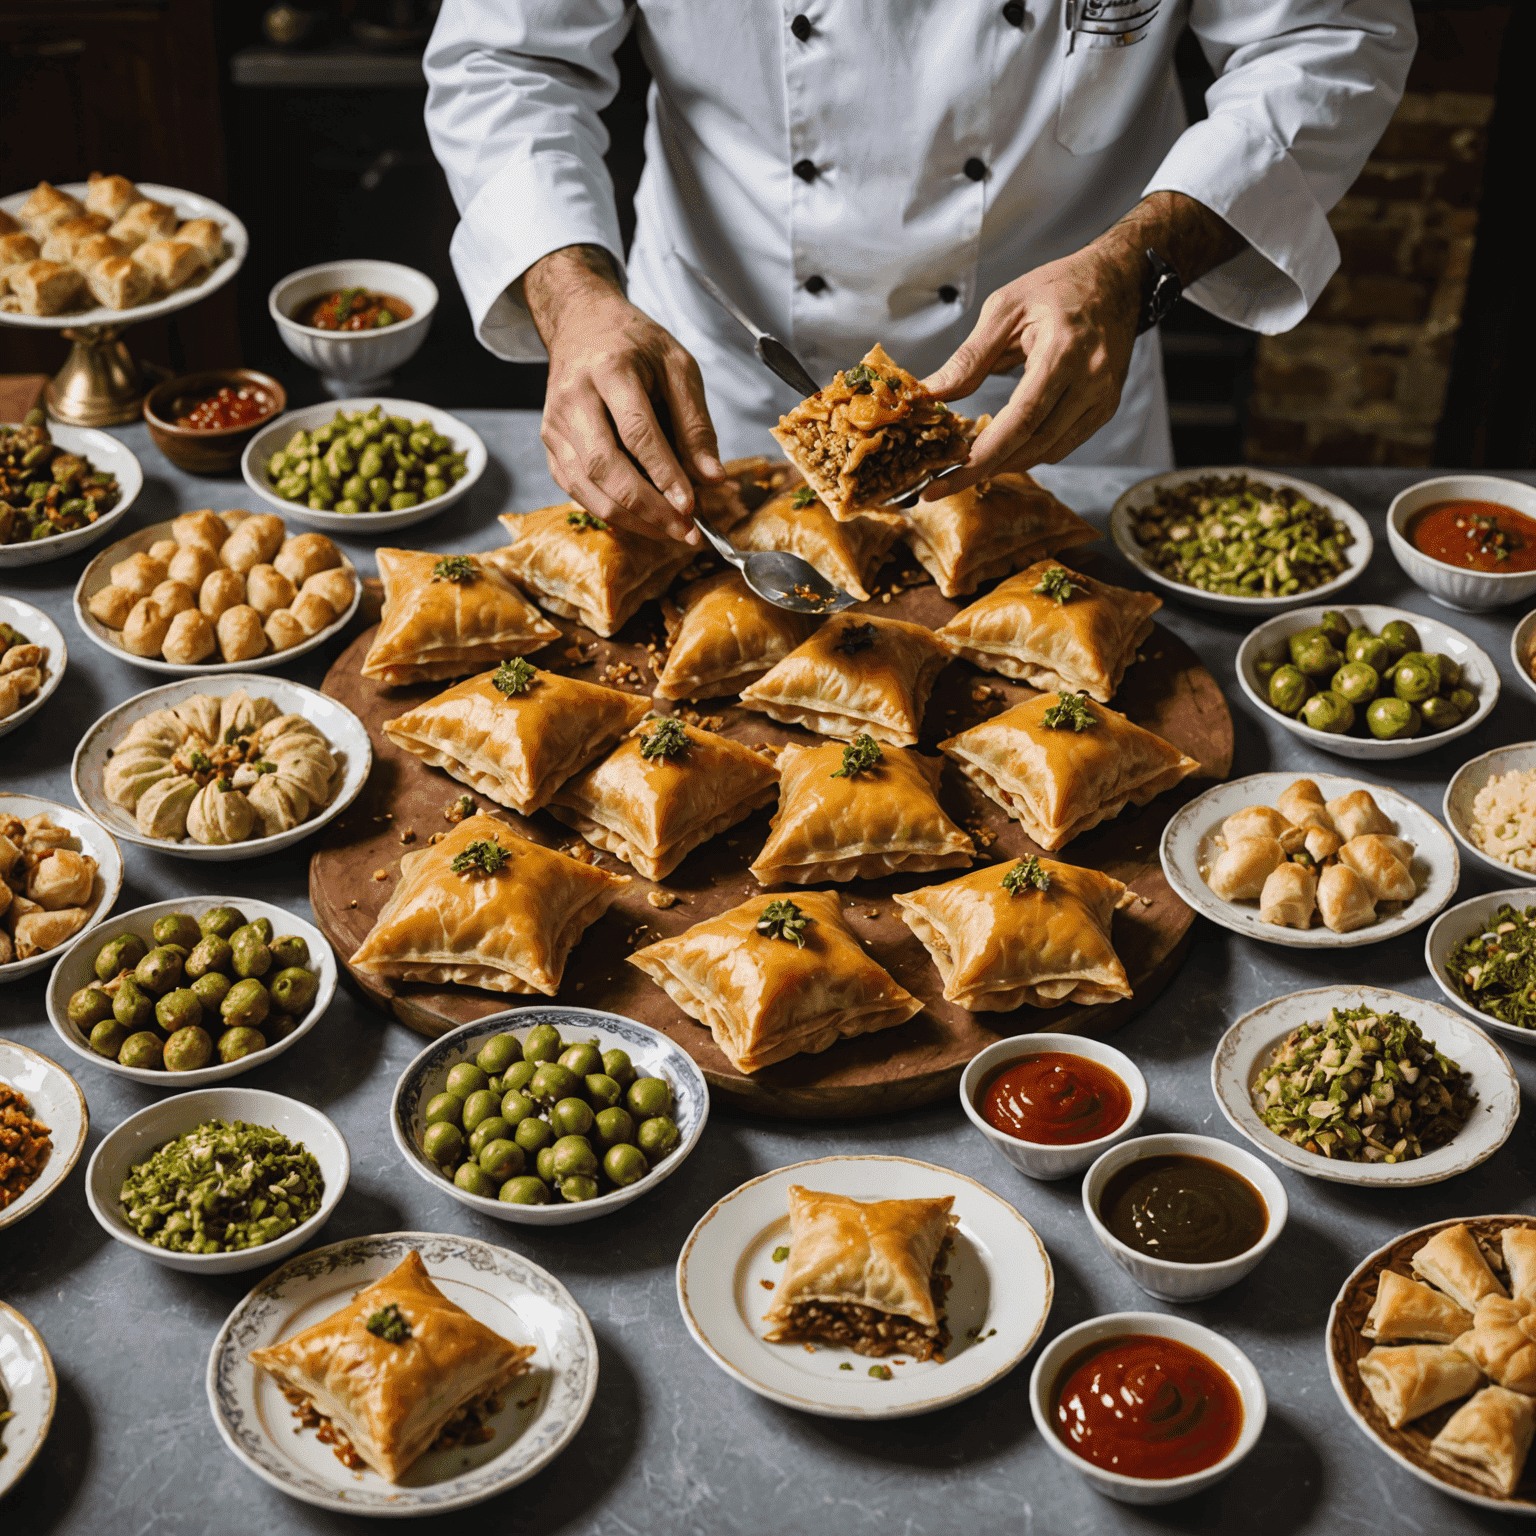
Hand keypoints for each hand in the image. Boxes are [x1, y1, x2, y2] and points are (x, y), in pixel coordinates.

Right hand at [525, 245, 722, 541]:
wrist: (581, 324)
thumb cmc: (635, 343)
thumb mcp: (678, 367)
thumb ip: (696, 423)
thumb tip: (713, 478)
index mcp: (610, 370)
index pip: (637, 432)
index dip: (665, 474)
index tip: (692, 507)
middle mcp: (574, 399)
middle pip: (605, 466)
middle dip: (648, 509)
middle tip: (685, 532)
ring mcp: (555, 425)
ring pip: (588, 487)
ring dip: (631, 520)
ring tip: (671, 534)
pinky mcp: (550, 446)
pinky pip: (577, 491)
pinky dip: (611, 513)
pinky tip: (643, 522)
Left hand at [918, 241, 1139, 492]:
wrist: (1117, 281)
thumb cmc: (1058, 288)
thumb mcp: (1005, 309)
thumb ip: (969, 358)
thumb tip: (931, 395)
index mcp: (1063, 351)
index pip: (1020, 419)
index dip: (980, 457)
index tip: (941, 482)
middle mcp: (1090, 380)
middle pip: (1033, 443)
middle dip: (984, 468)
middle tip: (942, 482)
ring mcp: (1102, 398)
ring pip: (1048, 450)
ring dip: (1006, 462)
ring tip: (968, 464)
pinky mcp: (1105, 408)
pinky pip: (1063, 444)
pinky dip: (1030, 451)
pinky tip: (1005, 446)